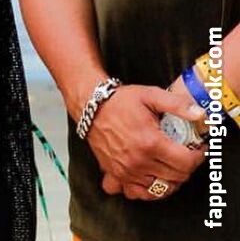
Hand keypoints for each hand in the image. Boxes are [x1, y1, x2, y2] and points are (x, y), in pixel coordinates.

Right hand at [86, 84, 205, 200]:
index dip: (198, 156)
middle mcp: (139, 161)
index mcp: (150, 142)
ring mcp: (126, 170)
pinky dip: (143, 190)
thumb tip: (199, 113)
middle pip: (176, 177)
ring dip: (169, 181)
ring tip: (170, 167)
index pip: (186, 162)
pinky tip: (148, 179)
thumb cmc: (119, 100)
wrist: (90, 104)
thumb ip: (176, 104)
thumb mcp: (149, 95)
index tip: (198, 149)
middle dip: (186, 167)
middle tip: (184, 154)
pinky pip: (134, 193)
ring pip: (159, 190)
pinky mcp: (115, 174)